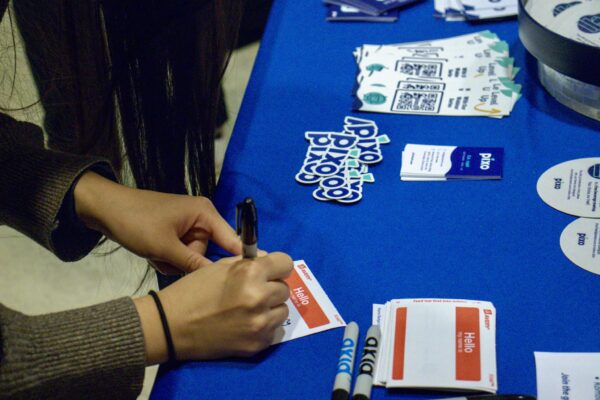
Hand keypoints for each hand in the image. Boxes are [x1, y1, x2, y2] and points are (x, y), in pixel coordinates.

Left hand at [74, 172, 240, 273]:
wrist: (104, 209)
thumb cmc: (136, 221)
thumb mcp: (164, 246)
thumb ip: (192, 263)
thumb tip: (217, 279)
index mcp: (205, 214)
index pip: (232, 239)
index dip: (238, 259)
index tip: (244, 281)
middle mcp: (201, 219)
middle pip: (208, 252)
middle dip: (188, 261)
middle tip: (167, 257)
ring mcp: (187, 227)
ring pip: (192, 256)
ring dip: (174, 261)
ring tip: (155, 253)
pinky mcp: (175, 234)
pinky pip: (180, 254)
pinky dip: (166, 258)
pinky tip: (152, 253)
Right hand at [134, 252, 292, 362]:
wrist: (171, 326)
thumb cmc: (192, 291)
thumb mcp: (219, 267)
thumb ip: (248, 262)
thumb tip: (269, 261)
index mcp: (250, 274)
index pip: (286, 263)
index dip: (277, 266)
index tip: (270, 270)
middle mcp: (260, 298)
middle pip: (284, 289)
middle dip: (271, 287)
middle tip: (252, 291)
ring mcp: (260, 324)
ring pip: (282, 311)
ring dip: (270, 309)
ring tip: (248, 310)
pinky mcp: (257, 344)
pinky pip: (273, 331)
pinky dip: (263, 327)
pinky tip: (244, 325)